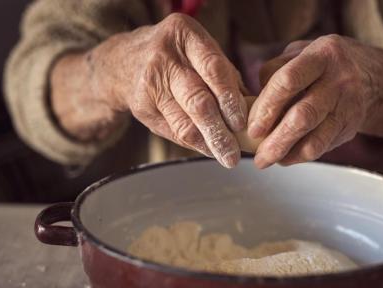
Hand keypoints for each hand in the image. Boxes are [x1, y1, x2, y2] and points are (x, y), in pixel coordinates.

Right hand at [90, 13, 246, 167]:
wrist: (124, 61)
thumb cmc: (178, 57)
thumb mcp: (200, 52)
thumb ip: (228, 77)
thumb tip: (258, 111)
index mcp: (185, 36)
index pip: (213, 69)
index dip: (230, 98)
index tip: (243, 123)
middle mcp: (164, 58)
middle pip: (197, 100)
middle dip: (219, 131)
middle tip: (235, 154)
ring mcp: (150, 83)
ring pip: (184, 122)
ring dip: (209, 143)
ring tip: (227, 157)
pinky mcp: (141, 107)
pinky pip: (173, 132)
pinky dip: (194, 143)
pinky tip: (209, 149)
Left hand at [248, 35, 378, 168]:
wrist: (372, 76)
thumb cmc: (323, 65)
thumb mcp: (301, 53)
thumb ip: (275, 73)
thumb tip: (252, 108)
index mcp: (322, 55)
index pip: (289, 81)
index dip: (267, 107)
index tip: (252, 127)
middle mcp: (339, 80)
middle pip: (303, 116)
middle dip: (276, 139)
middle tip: (257, 155)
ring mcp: (348, 105)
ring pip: (315, 138)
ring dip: (286, 153)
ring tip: (266, 160)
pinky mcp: (350, 127)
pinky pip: (322, 147)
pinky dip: (299, 156)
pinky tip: (284, 157)